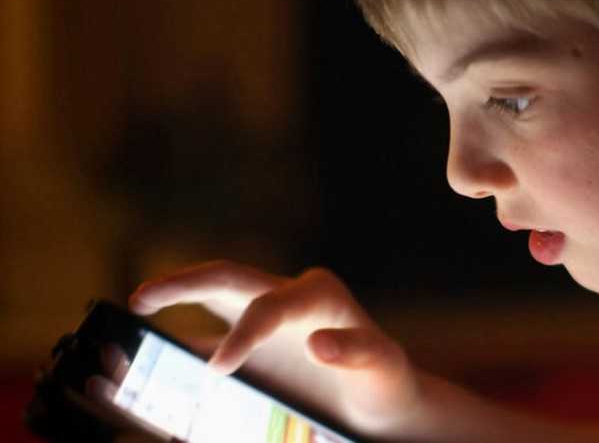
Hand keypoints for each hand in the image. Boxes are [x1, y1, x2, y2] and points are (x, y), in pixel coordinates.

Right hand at [129, 260, 421, 437]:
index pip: (270, 304)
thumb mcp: (381, 364)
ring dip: (175, 297)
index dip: (242, 333)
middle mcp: (287, 297)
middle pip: (229, 278)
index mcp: (317, 294)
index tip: (219, 370)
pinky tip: (151, 356)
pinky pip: (210, 338)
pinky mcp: (254, 346)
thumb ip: (356, 350)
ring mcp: (265, 320)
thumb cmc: (383, 376)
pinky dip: (181, 345)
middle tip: (143, 296)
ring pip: (213, 298)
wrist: (379, 397)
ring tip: (137, 304)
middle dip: (186, 282)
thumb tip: (318, 342)